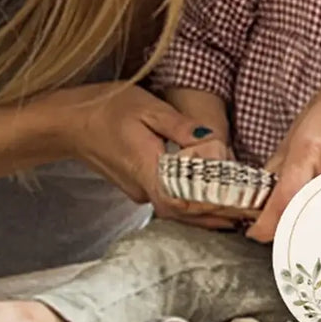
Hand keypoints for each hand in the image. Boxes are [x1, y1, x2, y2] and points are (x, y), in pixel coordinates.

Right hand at [48, 84, 237, 229]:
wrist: (68, 123)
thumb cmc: (106, 109)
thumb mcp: (147, 107)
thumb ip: (179, 126)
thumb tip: (210, 140)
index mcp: (147, 169)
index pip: (184, 202)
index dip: (213, 209)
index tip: (241, 208)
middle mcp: (143, 188)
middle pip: (187, 213)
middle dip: (220, 214)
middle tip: (252, 213)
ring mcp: (139, 191)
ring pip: (179, 211)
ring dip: (208, 212)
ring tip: (241, 209)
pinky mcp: (139, 187)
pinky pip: (171, 201)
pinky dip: (194, 204)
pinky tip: (213, 200)